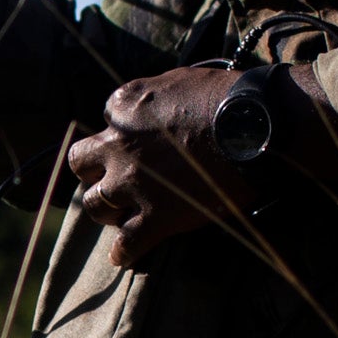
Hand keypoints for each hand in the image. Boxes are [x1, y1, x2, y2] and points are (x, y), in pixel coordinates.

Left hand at [60, 62, 256, 269]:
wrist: (255, 127)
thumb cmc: (228, 97)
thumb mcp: (180, 80)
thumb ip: (156, 95)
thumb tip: (155, 106)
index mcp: (125, 106)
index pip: (106, 120)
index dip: (122, 131)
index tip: (141, 139)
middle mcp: (118, 144)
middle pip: (82, 163)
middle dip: (95, 171)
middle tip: (114, 177)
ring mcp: (133, 183)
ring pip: (94, 205)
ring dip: (106, 209)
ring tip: (120, 214)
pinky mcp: (155, 216)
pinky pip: (126, 244)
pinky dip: (124, 252)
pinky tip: (124, 256)